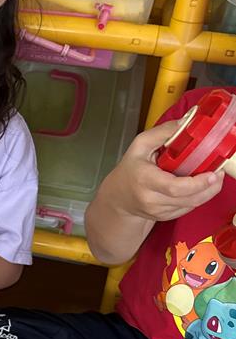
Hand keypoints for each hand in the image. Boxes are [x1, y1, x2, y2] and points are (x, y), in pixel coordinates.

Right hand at [107, 120, 224, 221]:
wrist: (118, 197)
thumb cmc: (131, 168)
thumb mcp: (140, 145)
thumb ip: (163, 132)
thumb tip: (187, 121)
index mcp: (144, 180)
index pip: (175, 187)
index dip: (197, 183)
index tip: (213, 174)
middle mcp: (151, 199)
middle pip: (188, 199)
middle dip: (210, 187)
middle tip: (220, 173)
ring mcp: (158, 211)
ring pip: (191, 205)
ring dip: (208, 192)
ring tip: (214, 178)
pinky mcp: (165, 217)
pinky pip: (188, 208)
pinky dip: (198, 198)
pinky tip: (201, 187)